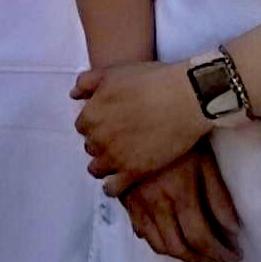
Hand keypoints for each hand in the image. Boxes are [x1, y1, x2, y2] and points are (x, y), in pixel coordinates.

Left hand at [72, 59, 218, 191]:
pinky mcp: (135, 172)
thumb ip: (87, 83)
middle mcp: (98, 138)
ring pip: (97, 168)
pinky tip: (121, 181)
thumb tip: (74, 94)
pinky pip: (113, 188)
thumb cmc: (153, 81)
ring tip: (120, 160)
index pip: (83, 126)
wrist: (186, 97)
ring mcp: (115, 157)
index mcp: (91, 115)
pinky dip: (112, 187)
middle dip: (102, 142)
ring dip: (105, 164)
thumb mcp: (113, 73)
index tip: (109, 123)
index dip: (96, 124)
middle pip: (91, 146)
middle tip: (120, 138)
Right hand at [117, 149, 243, 261]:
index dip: (220, 252)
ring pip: (157, 244)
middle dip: (201, 258)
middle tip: (218, 257)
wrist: (144, 117)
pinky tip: (172, 235)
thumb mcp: (206, 163)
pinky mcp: (126, 199)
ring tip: (198, 251)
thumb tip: (232, 228)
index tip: (235, 255)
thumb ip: (219, 198)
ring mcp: (137, 203)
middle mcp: (156, 204)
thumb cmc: (182, 137)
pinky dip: (158, 241)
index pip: (200, 237)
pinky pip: (141, 231)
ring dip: (180, 254)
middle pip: (177, 247)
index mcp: (179, 194)